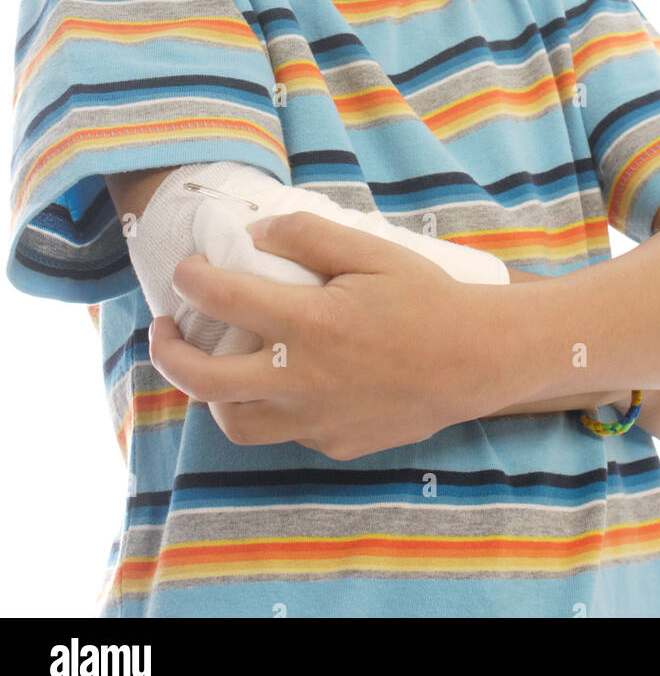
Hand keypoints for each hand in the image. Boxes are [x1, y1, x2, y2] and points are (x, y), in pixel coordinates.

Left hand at [148, 210, 512, 459]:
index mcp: (308, 324)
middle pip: (203, 380)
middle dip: (169, 352)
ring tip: (217, 365)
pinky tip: (286, 382)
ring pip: (234, 421)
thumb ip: (308, 235)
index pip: (221, 300)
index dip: (191, 279)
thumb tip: (256, 232)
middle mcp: (301, 379)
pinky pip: (284, 432)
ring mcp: (316, 419)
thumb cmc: (425, 299)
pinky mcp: (335, 443)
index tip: (187, 270)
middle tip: (166, 329)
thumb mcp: (370, 251)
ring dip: (213, 393)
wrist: (477, 360)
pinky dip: (271, 407)